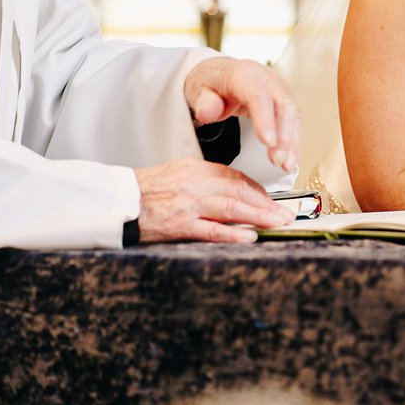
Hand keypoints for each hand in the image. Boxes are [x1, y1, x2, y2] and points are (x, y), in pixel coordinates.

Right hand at [135, 157, 287, 242]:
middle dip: (267, 204)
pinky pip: (212, 230)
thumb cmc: (147, 189)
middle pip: (239, 192)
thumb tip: (233, 190)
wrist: (119, 201)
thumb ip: (206, 179)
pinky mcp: (180, 226)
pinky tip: (250, 236)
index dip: (258, 190)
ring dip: (259, 217)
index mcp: (196, 168)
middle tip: (285, 214)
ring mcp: (188, 205)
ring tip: (277, 224)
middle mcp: (195, 184)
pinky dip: (233, 234)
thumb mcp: (179, 173)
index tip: (273, 200)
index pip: (236, 177)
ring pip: (232, 209)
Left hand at [184, 58, 298, 170]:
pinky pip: (292, 120)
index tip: (268, 143)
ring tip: (287, 165)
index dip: (266, 120)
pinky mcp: (282, 100)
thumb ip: (202, 102)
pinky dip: (293, 140)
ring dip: (292, 142)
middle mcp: (266, 79)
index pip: (259, 96)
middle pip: (283, 106)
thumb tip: (210, 111)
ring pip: (292, 115)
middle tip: (278, 161)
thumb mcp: (197, 90)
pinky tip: (290, 157)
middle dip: (284, 136)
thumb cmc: (210, 83)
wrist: (219, 74)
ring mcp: (277, 89)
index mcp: (244, 74)